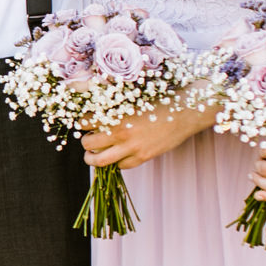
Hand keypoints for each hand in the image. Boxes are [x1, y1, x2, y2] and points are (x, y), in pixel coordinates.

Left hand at [80, 101, 215, 169]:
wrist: (183, 113)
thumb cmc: (158, 101)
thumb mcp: (132, 99)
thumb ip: (114, 106)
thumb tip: (96, 109)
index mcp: (116, 115)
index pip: (85, 122)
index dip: (82, 123)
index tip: (84, 122)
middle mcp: (121, 134)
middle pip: (88, 144)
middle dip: (84, 142)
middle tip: (87, 139)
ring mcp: (132, 148)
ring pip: (101, 161)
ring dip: (93, 158)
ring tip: (92, 154)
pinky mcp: (143, 157)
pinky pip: (121, 166)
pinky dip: (116, 162)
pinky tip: (117, 155)